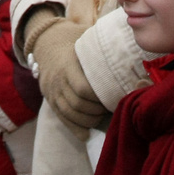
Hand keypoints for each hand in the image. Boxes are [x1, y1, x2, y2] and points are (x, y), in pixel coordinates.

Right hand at [29, 16, 103, 139]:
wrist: (45, 43)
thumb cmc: (73, 41)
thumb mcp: (84, 39)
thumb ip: (100, 45)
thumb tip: (128, 45)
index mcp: (68, 65)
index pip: (83, 88)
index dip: (98, 97)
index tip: (111, 96)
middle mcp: (58, 80)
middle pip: (77, 104)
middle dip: (95, 111)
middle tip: (109, 108)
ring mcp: (52, 91)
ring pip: (69, 113)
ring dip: (87, 120)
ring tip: (100, 118)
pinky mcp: (50, 100)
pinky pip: (61, 118)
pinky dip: (74, 129)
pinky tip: (86, 135)